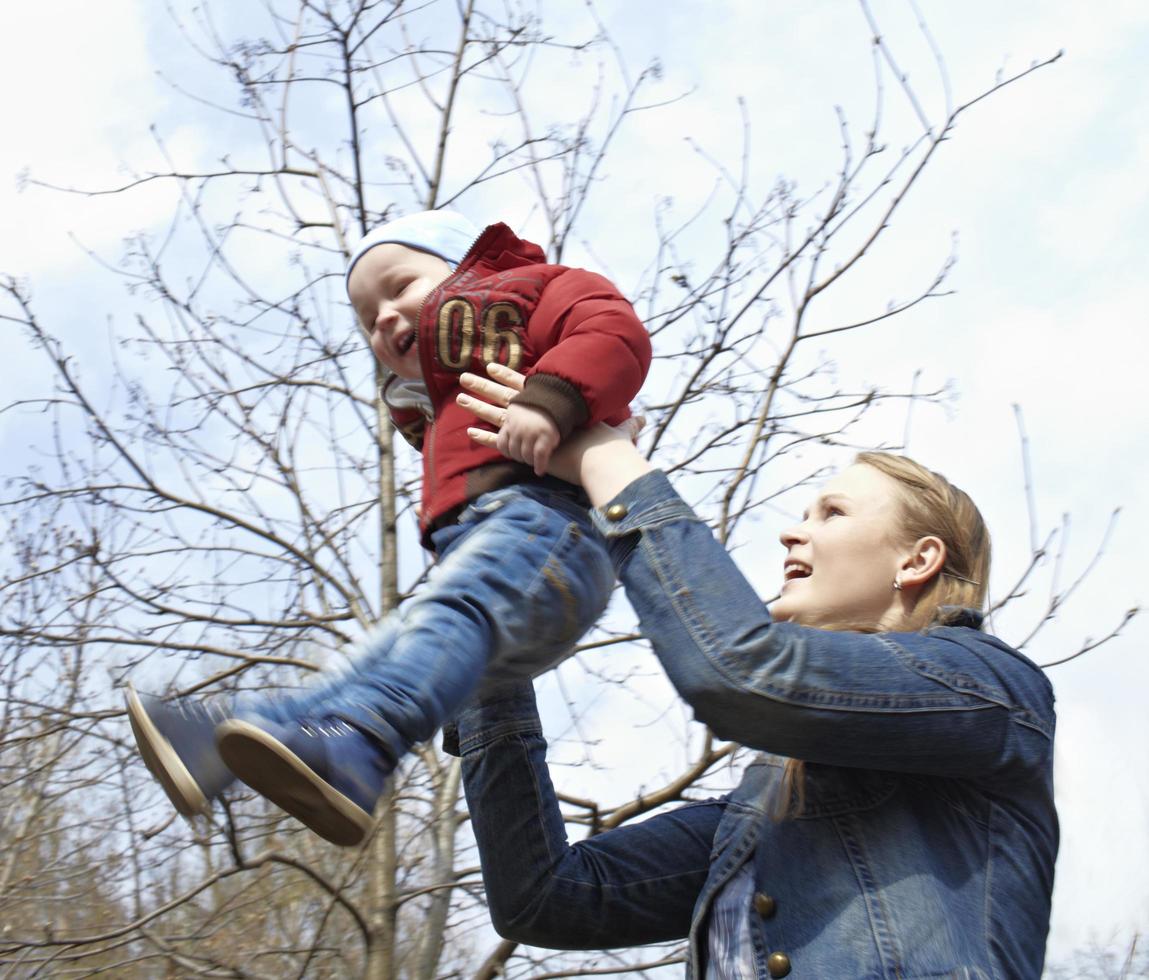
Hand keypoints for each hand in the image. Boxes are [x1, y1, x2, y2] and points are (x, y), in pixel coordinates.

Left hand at [458, 362, 652, 504]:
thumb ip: (628, 426)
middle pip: (505, 394)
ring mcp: (531, 430)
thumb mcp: (619, 431)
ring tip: (460, 396)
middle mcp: (539, 413)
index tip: (493, 365)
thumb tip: (645, 421)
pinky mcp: (528, 450)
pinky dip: (485, 439)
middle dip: (484, 384)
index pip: (526, 385)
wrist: (602, 457)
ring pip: (497, 414)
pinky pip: (500, 443)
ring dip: (477, 405)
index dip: (508, 376)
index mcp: (555, 404)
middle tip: (465, 375)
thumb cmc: (610, 444)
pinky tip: (469, 433)